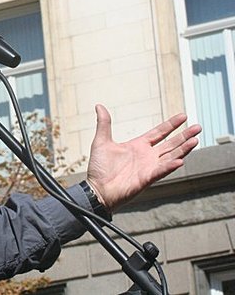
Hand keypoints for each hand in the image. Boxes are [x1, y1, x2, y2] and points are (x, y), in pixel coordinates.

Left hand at [85, 104, 200, 211]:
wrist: (97, 189)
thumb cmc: (99, 168)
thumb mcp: (101, 142)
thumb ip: (104, 124)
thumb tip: (99, 106)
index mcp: (138, 146)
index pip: (159, 133)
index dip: (171, 125)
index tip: (183, 116)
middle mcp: (147, 156)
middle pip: (170, 144)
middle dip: (184, 136)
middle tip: (198, 127)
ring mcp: (149, 167)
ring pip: (171, 156)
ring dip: (183, 149)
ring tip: (195, 140)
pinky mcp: (146, 179)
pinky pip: (161, 171)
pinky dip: (170, 166)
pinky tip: (180, 161)